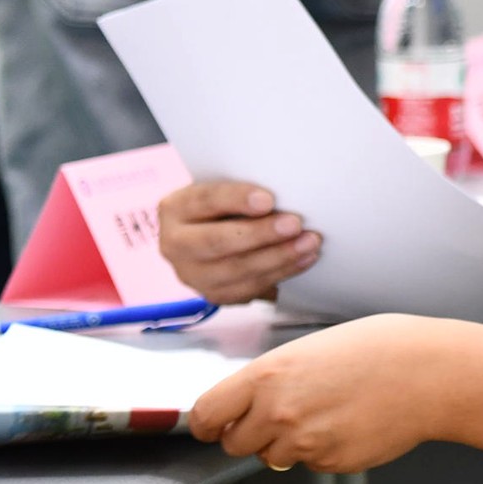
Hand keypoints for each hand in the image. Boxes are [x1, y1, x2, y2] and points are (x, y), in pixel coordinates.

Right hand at [155, 179, 322, 303]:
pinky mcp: (212, 295)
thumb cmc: (222, 205)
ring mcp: (191, 275)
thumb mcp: (222, 188)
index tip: (268, 200)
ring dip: (278, 257)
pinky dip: (279, 274)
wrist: (207, 234)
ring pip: (236, 271)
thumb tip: (283, 193)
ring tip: (308, 243)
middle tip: (295, 224)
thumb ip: (242, 192)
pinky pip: (248, 289)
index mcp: (174, 208)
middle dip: (261, 234)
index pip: (205, 200)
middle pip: (218, 242)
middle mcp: (174, 244)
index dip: (236, 199)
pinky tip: (302, 261)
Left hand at [190, 315, 482, 472]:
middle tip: (281, 415)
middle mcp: (278, 413)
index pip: (207, 415)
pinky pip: (311, 464)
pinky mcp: (331, 463)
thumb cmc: (379, 349)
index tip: (212, 425)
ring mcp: (305, 443)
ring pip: (275, 457)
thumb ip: (273, 380)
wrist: (428, 373)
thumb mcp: (310, 349)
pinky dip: (323, 450)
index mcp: (268, 376)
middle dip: (251, 435)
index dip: (207, 423)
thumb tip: (251, 404)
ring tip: (327, 412)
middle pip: (235, 444)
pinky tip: (349, 423)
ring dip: (290, 443)